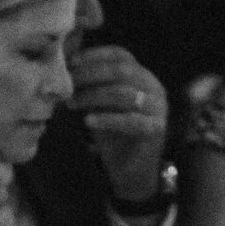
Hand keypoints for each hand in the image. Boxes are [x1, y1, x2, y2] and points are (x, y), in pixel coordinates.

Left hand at [71, 44, 170, 207]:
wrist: (131, 170)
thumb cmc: (113, 134)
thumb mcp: (99, 105)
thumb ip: (90, 87)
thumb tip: (65, 70)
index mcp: (142, 76)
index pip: (121, 55)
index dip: (96, 55)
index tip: (71, 62)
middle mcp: (154, 87)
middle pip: (123, 70)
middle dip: (92, 74)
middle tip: (69, 82)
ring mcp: (158, 107)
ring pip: (124, 94)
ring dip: (94, 96)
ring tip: (72, 103)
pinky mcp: (156, 128)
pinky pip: (130, 120)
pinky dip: (106, 119)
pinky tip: (87, 121)